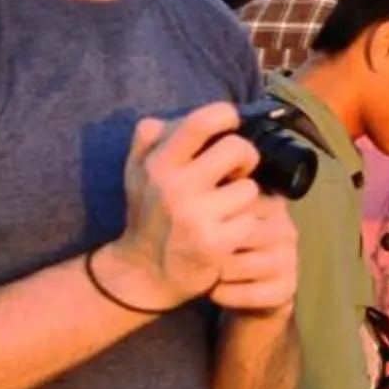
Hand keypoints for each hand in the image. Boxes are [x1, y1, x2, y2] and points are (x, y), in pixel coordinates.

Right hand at [110, 104, 288, 310]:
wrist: (143, 272)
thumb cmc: (148, 214)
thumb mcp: (138, 173)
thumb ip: (151, 140)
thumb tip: (173, 117)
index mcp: (157, 163)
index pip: (201, 122)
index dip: (226, 116)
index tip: (232, 125)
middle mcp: (174, 187)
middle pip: (237, 148)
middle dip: (246, 158)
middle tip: (237, 171)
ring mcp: (194, 216)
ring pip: (249, 187)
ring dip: (244, 198)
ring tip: (225, 208)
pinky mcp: (213, 243)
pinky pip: (251, 220)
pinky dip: (244, 225)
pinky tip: (226, 231)